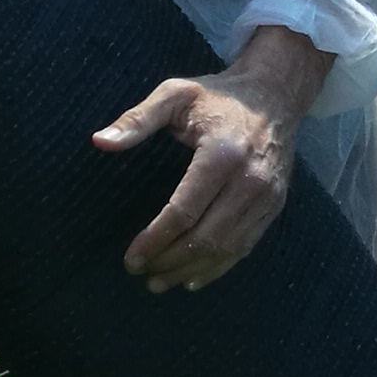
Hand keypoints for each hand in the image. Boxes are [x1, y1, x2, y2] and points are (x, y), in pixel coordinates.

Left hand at [95, 27, 328, 291]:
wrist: (277, 94)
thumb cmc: (219, 95)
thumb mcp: (175, 94)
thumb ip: (137, 119)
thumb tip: (99, 141)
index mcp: (222, 154)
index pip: (184, 211)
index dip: (154, 240)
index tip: (131, 259)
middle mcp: (249, 180)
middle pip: (206, 237)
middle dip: (170, 261)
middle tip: (142, 274)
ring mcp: (266, 196)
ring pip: (227, 247)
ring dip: (192, 271)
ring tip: (162, 282)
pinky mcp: (276, 204)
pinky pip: (246, 245)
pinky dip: (220, 267)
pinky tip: (195, 279)